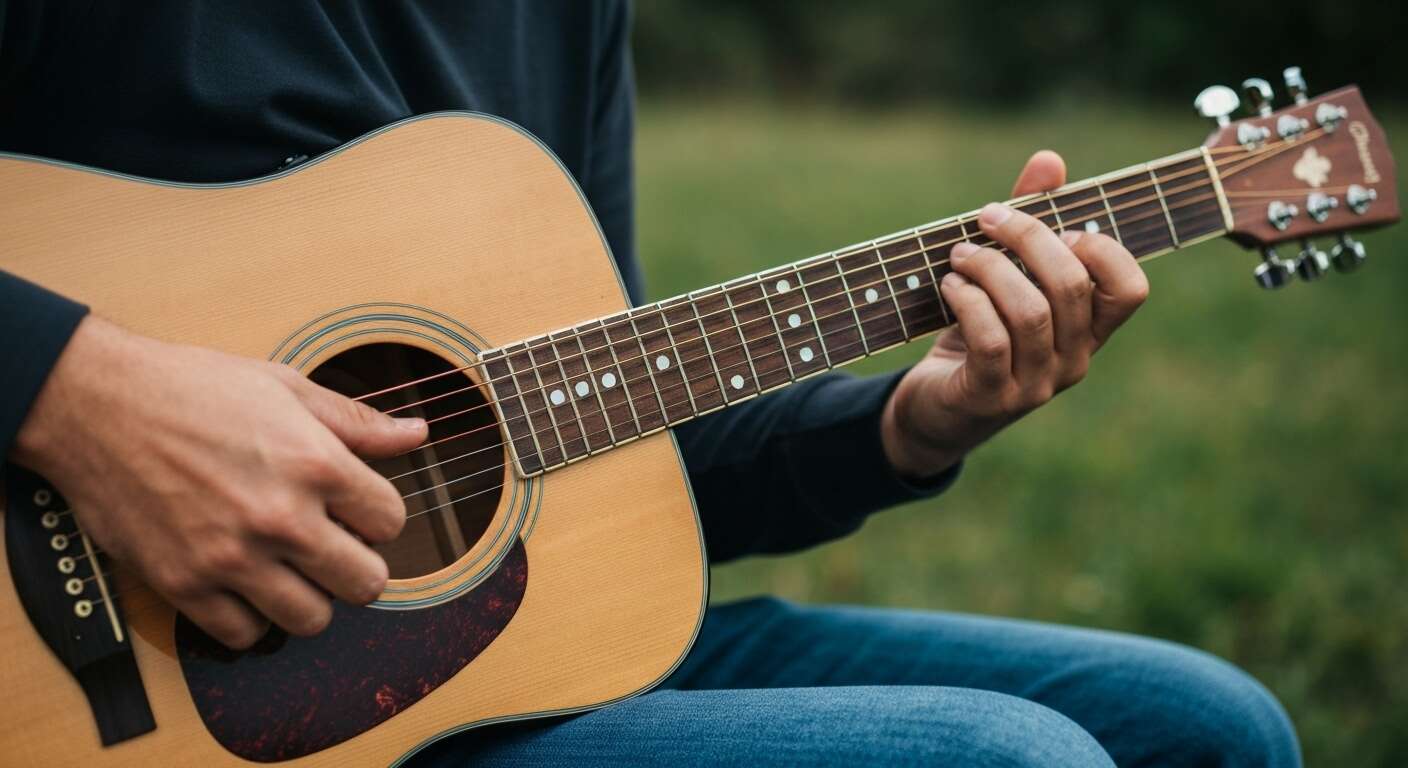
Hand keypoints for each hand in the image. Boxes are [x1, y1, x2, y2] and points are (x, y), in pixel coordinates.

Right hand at [11, 316, 427, 648]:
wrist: (96, 404)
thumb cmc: (191, 388)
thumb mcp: (285, 387)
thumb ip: (356, 420)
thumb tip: (416, 434)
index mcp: (315, 463)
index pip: (391, 521)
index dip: (377, 516)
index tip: (355, 510)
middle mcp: (280, 516)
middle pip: (366, 582)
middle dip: (358, 566)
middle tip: (334, 549)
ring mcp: (231, 556)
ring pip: (312, 619)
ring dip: (310, 598)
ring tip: (290, 569)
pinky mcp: (184, 584)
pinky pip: (243, 635)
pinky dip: (249, 618)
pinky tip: (244, 585)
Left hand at [881, 151, 1148, 477]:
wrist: (936, 410)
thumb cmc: (978, 333)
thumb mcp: (1006, 277)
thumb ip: (1031, 221)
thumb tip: (1049, 160)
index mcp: (1089, 330)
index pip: (1130, 289)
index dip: (1102, 249)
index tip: (1059, 227)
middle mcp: (1074, 360)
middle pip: (1071, 286)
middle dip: (1027, 238)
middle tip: (987, 219)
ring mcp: (1037, 384)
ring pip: (1030, 312)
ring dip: (989, 269)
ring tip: (959, 255)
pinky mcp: (993, 397)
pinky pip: (992, 341)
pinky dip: (968, 302)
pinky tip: (950, 286)